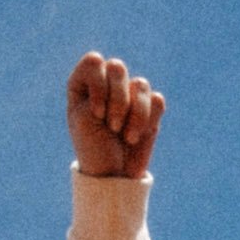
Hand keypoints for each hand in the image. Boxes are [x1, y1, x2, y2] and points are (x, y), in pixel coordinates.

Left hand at [67, 53, 164, 179]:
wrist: (114, 177)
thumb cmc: (92, 149)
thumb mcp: (81, 120)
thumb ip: (96, 91)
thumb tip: (124, 76)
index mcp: (84, 82)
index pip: (94, 62)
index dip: (99, 86)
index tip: (98, 115)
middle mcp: (107, 83)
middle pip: (118, 68)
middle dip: (118, 101)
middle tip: (112, 127)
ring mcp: (130, 95)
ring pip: (141, 84)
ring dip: (135, 114)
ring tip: (127, 137)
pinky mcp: (149, 110)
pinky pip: (157, 101)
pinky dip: (149, 121)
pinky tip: (139, 136)